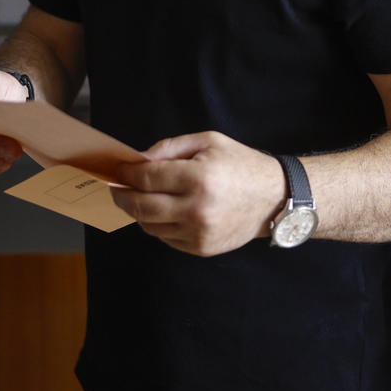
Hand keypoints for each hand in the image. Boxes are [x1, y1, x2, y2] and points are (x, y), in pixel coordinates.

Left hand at [109, 131, 287, 256]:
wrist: (275, 198)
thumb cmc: (240, 165)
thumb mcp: (208, 142)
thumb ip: (170, 148)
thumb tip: (137, 160)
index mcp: (199, 178)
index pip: (147, 178)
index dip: (126, 174)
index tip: (118, 171)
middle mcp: (197, 209)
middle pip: (141, 206)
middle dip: (122, 196)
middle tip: (116, 189)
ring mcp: (199, 233)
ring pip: (150, 226)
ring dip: (140, 211)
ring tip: (142, 198)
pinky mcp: (201, 248)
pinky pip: (166, 238)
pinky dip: (160, 225)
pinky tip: (168, 211)